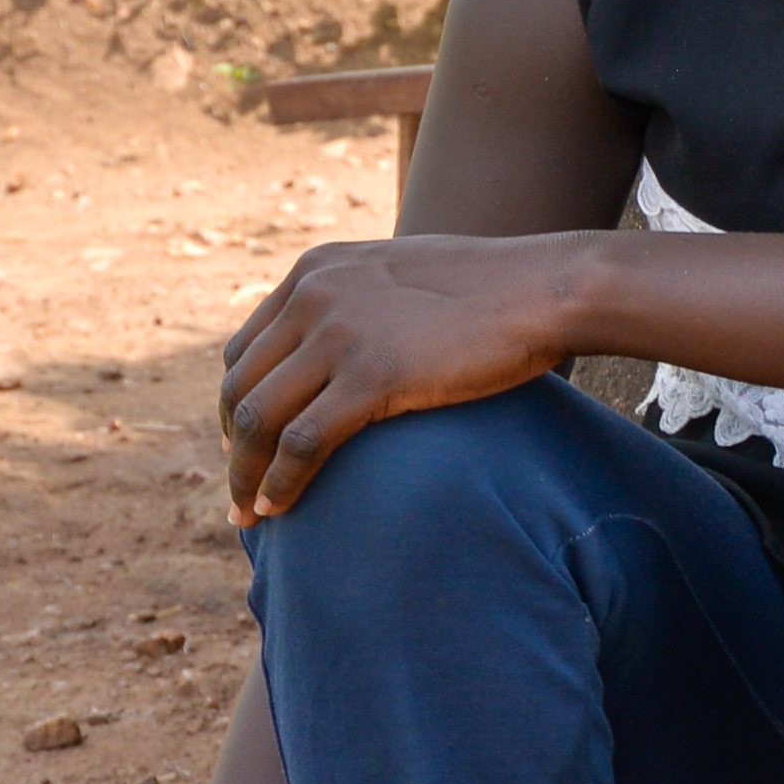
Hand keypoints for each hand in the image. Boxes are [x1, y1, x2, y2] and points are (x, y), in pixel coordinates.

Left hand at [220, 235, 597, 518]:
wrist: (549, 288)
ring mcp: (341, 333)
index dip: (237, 407)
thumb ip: (359, 299)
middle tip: (243, 490)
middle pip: (241, 387)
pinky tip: (280, 507)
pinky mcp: (373, 375)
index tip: (248, 447)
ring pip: (259, 419)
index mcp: (315, 271)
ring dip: (246, 474)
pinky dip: (281, 481)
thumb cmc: (494, 288)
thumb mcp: (402, 275)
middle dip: (233, 447)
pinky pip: (301, 441)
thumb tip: (344, 342)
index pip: (245, 350)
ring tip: (251, 512)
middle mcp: (315, 296)